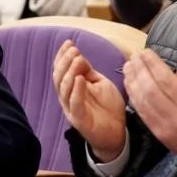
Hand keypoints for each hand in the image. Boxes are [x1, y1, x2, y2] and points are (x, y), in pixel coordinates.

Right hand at [53, 40, 126, 161]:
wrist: (117, 134)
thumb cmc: (107, 108)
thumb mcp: (100, 84)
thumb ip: (88, 72)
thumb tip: (79, 56)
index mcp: (71, 88)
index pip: (61, 69)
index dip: (62, 56)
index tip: (68, 42)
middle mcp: (67, 98)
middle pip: (59, 77)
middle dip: (65, 61)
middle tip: (74, 50)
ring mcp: (71, 109)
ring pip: (63, 89)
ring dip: (69, 72)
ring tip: (78, 59)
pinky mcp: (79, 120)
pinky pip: (74, 103)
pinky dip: (76, 90)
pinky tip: (80, 78)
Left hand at [124, 50, 176, 165]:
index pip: (166, 80)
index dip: (153, 64)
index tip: (146, 53)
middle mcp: (176, 117)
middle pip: (150, 90)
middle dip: (140, 71)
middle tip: (134, 56)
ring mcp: (165, 128)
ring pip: (143, 102)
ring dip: (133, 82)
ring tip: (128, 67)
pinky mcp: (159, 135)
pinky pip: (142, 114)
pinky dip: (134, 98)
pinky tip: (130, 86)